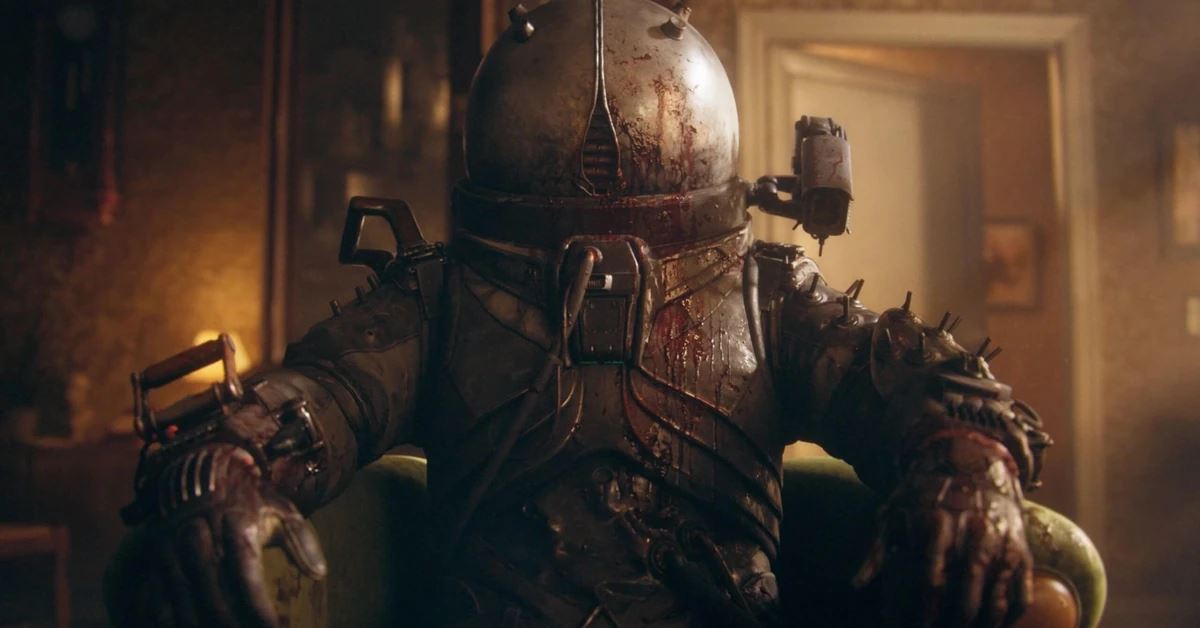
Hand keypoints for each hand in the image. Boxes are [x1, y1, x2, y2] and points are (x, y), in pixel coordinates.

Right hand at [115, 443, 326, 626]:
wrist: (204, 462)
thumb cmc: (251, 496)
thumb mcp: (281, 509)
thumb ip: (301, 540)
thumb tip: (319, 573)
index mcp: (237, 521)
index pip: (247, 574)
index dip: (258, 607)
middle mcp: (202, 529)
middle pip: (211, 586)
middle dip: (226, 620)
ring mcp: (174, 538)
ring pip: (181, 590)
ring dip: (196, 619)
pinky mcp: (156, 547)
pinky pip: (158, 586)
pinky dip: (167, 612)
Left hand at [854, 432, 1033, 627]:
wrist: (972, 460)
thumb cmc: (924, 492)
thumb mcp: (894, 512)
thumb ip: (876, 551)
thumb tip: (856, 587)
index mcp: (938, 526)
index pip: (931, 581)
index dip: (924, 613)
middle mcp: (974, 535)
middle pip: (965, 597)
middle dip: (952, 625)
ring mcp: (1001, 544)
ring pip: (995, 600)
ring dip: (981, 626)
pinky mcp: (1021, 549)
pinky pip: (1021, 593)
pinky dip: (1009, 617)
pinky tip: (994, 627)